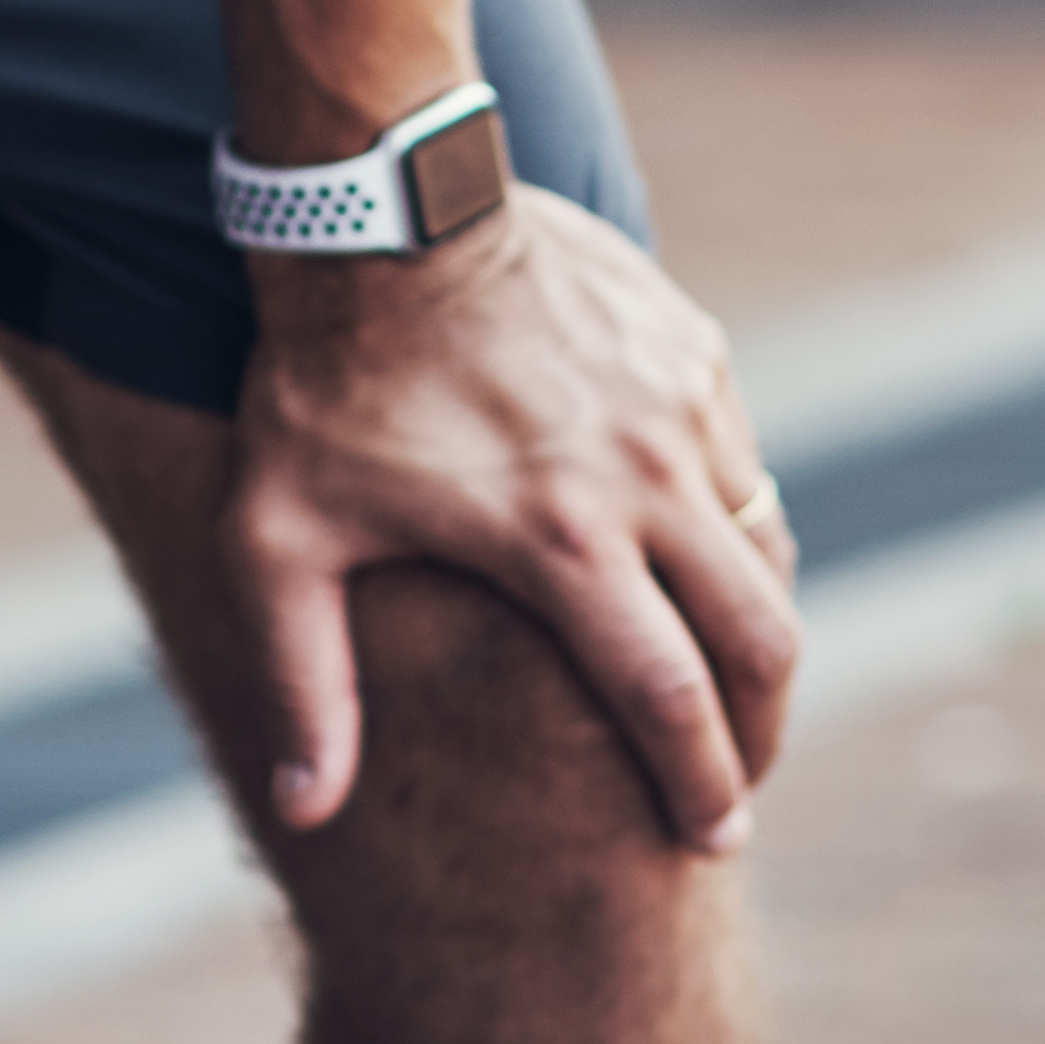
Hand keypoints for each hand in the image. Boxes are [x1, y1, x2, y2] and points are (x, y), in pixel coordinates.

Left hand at [231, 190, 796, 851]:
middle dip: (764, 728)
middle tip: (742, 779)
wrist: (385, 208)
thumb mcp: (280, 539)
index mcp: (561, 541)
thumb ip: (306, 682)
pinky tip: (694, 555)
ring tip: (726, 678)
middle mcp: (645, 477)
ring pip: (763, 546)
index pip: (671, 699)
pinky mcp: (690, 347)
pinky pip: (741, 460)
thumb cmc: (321, 385)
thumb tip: (305, 812)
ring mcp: (679, 404)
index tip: (712, 835)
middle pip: (759, 636)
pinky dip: (734, 526)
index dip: (703, 782)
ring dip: (756, 626)